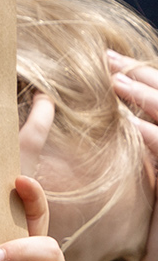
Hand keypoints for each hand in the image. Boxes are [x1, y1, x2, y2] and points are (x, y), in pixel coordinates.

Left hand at [108, 51, 157, 260]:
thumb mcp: (150, 200)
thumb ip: (143, 165)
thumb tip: (123, 137)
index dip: (137, 79)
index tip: (109, 67)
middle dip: (138, 76)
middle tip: (107, 60)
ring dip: (143, 97)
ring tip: (116, 83)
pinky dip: (153, 135)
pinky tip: (132, 124)